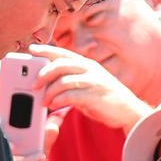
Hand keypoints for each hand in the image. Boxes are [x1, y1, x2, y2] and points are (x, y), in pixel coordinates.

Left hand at [30, 44, 147, 132]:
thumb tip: (48, 83)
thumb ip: (71, 80)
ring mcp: (94, 82)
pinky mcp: (95, 96)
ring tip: (44, 101)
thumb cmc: (104, 98)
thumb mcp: (88, 84)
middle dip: (43, 74)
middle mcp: (90, 69)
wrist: (128, 111)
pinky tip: (55, 106)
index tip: (31, 49)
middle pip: (60, 64)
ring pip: (63, 80)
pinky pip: (71, 96)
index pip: (63, 53)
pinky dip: (59, 101)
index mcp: (87, 64)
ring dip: (49, 92)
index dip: (46, 50)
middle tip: (34, 85)